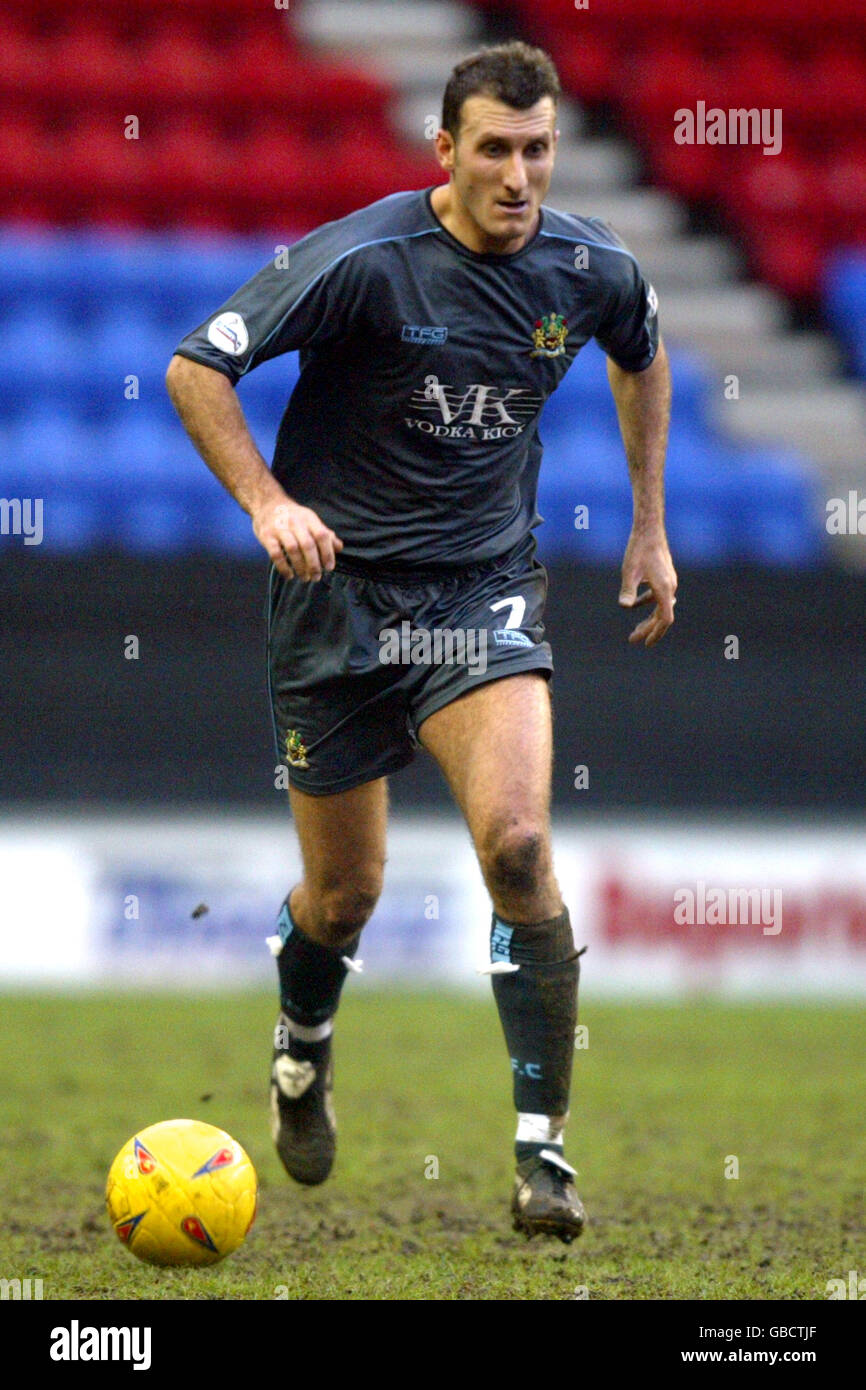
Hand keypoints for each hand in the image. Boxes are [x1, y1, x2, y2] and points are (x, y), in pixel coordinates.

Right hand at [252, 492, 343, 580]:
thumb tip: (339, 547)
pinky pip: (276, 554)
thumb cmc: (293, 517)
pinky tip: (290, 576)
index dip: (327, 553)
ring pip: (292, 549)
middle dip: (314, 564)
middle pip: (308, 544)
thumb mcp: (310, 521)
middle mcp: (295, 522)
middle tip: (317, 577)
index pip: (322, 535)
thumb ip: (324, 534)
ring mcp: (279, 528)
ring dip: (300, 567)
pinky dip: (284, 567)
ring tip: (305, 578)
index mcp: (309, 518)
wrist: (266, 504)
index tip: (329, 567)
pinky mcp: (266, 536)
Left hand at [618, 529, 676, 646]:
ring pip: (661, 606)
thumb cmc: (638, 549)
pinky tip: (635, 606)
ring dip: (649, 619)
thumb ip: (628, 590)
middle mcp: (670, 587)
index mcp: (664, 588)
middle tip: (634, 639)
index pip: (664, 618)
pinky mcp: (664, 576)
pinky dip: (648, 604)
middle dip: (649, 629)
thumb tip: (624, 606)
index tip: (645, 643)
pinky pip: (658, 596)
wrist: (649, 528)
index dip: (655, 633)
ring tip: (636, 629)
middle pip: (662, 616)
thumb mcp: (629, 571)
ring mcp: (669, 581)